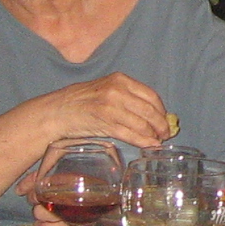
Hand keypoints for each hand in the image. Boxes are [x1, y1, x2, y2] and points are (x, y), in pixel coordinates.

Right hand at [39, 73, 169, 150]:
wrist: (57, 111)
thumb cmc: (82, 101)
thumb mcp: (107, 90)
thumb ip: (128, 98)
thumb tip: (154, 114)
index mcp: (120, 80)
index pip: (151, 96)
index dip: (162, 111)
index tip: (166, 120)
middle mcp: (117, 91)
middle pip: (149, 111)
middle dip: (161, 125)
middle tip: (165, 134)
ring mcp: (111, 107)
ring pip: (142, 124)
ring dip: (153, 135)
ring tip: (157, 141)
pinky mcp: (105, 124)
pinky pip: (130, 135)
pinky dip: (143, 142)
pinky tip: (149, 145)